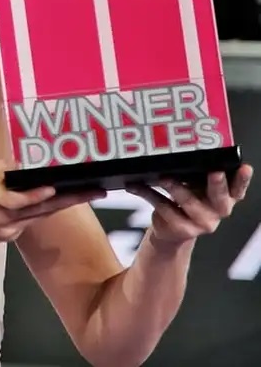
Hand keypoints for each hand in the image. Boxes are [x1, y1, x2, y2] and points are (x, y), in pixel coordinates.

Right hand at [0, 159, 105, 251]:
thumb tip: (20, 164)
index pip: (25, 198)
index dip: (44, 194)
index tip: (65, 186)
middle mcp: (5, 219)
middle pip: (43, 208)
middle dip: (71, 199)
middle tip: (96, 191)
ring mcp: (8, 230)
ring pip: (40, 215)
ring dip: (62, 205)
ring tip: (85, 193)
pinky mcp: (7, 237)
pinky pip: (29, 222)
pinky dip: (41, 211)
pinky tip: (53, 202)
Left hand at [129, 165, 252, 246]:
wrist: (171, 231)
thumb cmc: (185, 201)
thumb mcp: (196, 188)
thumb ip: (197, 175)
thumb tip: (183, 148)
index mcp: (226, 198)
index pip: (238, 188)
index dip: (243, 179)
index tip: (244, 167)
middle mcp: (218, 211)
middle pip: (219, 196)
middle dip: (216, 184)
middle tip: (213, 171)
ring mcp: (202, 223)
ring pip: (188, 201)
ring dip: (175, 187)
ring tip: (164, 177)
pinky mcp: (183, 229)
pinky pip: (163, 207)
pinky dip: (147, 193)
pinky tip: (134, 185)